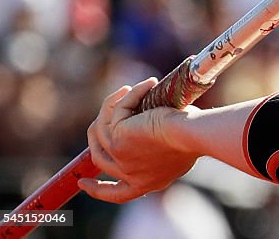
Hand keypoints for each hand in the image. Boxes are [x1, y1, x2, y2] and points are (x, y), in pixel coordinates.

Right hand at [78, 78, 198, 202]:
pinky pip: (116, 112)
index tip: (83, 183)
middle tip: (100, 118)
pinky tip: (147, 84)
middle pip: (99, 159)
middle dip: (94, 138)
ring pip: (100, 132)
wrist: (192, 135)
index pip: (116, 194)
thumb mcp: (177, 147)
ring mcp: (120, 159)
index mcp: (146, 183)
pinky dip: (129, 96)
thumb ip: (163, 145)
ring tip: (128, 90)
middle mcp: (131, 176)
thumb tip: (159, 125)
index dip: (98, 189)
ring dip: (111, 108)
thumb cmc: (195, 136)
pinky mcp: (117, 139)